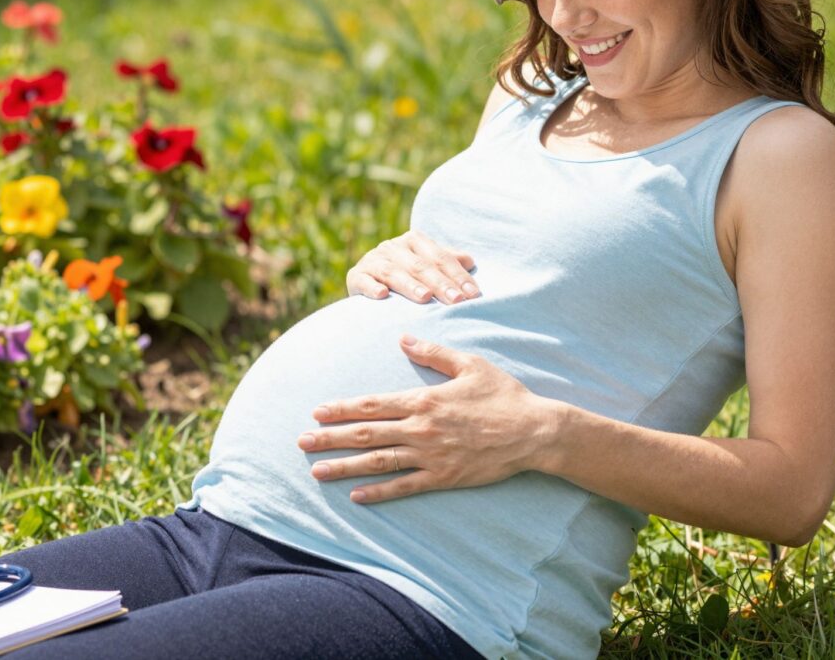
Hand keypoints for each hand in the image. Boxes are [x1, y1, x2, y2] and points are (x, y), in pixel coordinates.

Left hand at [297, 335, 551, 502]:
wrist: (533, 431)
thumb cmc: (502, 394)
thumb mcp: (469, 364)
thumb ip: (433, 352)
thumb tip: (402, 337)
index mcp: (424, 399)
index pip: (373, 404)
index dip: (342, 408)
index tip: (316, 412)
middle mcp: (421, 428)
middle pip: (366, 433)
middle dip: (330, 438)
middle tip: (300, 443)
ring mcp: (431, 456)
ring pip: (378, 462)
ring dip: (345, 467)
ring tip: (317, 472)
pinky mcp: (444, 477)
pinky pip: (405, 487)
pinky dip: (379, 492)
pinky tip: (357, 497)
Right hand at [345, 230, 479, 304]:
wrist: (368, 285)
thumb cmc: (406, 277)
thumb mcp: (427, 267)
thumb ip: (447, 262)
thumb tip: (470, 261)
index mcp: (414, 241)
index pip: (441, 258)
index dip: (458, 275)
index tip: (473, 294)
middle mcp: (393, 246)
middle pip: (420, 265)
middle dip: (440, 283)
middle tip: (456, 300)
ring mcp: (373, 260)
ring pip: (393, 272)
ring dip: (409, 285)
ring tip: (425, 298)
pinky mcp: (356, 276)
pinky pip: (363, 280)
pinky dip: (371, 287)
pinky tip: (382, 295)